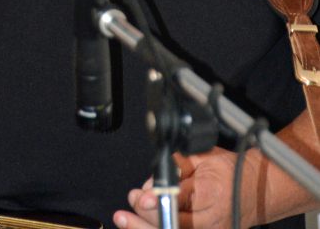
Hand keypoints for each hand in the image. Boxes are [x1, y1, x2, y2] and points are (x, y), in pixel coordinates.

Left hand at [113, 147, 258, 228]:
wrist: (253, 189)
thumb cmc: (227, 169)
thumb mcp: (202, 156)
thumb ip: (176, 167)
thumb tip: (151, 184)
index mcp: (213, 192)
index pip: (180, 199)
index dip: (156, 200)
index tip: (140, 197)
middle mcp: (213, 220)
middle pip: (173, 225)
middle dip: (144, 219)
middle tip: (124, 212)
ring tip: (125, 221)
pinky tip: (142, 226)